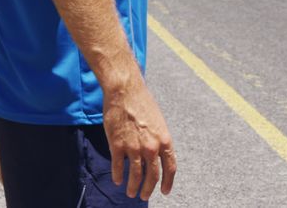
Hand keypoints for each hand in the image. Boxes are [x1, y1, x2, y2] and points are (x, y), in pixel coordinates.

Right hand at [102, 80, 176, 199]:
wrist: (125, 90)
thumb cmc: (141, 102)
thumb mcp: (158, 121)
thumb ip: (158, 139)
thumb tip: (156, 155)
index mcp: (164, 140)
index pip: (170, 168)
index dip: (168, 183)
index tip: (165, 191)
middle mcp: (151, 147)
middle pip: (152, 176)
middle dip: (148, 189)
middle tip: (144, 196)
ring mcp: (134, 148)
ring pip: (135, 175)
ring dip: (133, 187)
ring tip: (131, 193)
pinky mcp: (117, 146)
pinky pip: (118, 167)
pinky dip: (118, 176)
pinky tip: (117, 180)